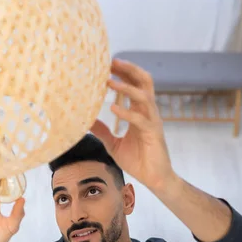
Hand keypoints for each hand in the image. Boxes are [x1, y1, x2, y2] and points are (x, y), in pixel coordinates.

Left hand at [91, 58, 175, 191]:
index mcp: (140, 113)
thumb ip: (103, 132)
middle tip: (111, 62)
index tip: (108, 64)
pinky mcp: (153, 134)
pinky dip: (126, 112)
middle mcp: (148, 113)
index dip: (124, 72)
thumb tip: (86, 121)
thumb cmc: (138, 161)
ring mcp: (152, 122)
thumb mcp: (114, 145)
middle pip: (144, 82)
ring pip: (144, 96)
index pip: (135, 85)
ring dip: (126, 87)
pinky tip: (113, 108)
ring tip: (109, 81)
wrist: (155, 179)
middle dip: (129, 70)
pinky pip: (140, 119)